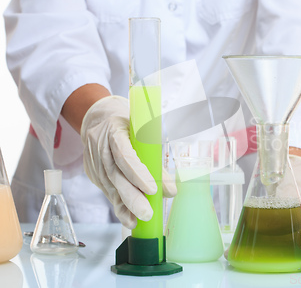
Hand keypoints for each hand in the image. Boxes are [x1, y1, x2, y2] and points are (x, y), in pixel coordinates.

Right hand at [80, 96, 175, 228]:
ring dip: (123, 206)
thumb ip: (156, 159)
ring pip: (109, 185)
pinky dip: (117, 204)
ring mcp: (93, 160)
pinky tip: (127, 217)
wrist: (97, 118)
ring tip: (137, 221)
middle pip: (115, 175)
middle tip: (147, 214)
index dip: (138, 173)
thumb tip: (171, 191)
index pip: (125, 154)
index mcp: (114, 130)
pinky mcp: (92, 171)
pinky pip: (106, 189)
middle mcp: (100, 146)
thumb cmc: (128, 122)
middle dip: (131, 197)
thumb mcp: (143, 131)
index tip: (152, 190)